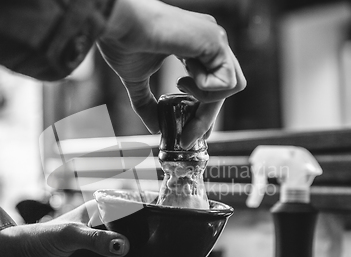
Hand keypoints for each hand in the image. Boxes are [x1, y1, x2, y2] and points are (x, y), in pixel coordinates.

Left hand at [0, 200, 196, 256]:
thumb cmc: (33, 239)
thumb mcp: (64, 234)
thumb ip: (94, 239)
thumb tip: (123, 247)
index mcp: (101, 212)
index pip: (136, 210)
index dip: (159, 216)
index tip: (182, 222)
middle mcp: (107, 231)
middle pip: (143, 238)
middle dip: (165, 246)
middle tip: (190, 254)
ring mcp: (105, 253)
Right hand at [97, 0, 245, 148]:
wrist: (118, 23)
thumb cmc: (124, 42)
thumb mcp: (137, 82)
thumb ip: (148, 104)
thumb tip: (155, 128)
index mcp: (195, 48)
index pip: (212, 85)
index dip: (204, 112)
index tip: (191, 134)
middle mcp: (210, 42)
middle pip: (224, 89)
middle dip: (206, 118)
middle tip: (188, 138)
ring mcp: (215, 39)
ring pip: (232, 86)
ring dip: (206, 100)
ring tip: (181, 90)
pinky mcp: (215, 41)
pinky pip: (227, 80)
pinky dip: (206, 90)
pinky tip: (184, 78)